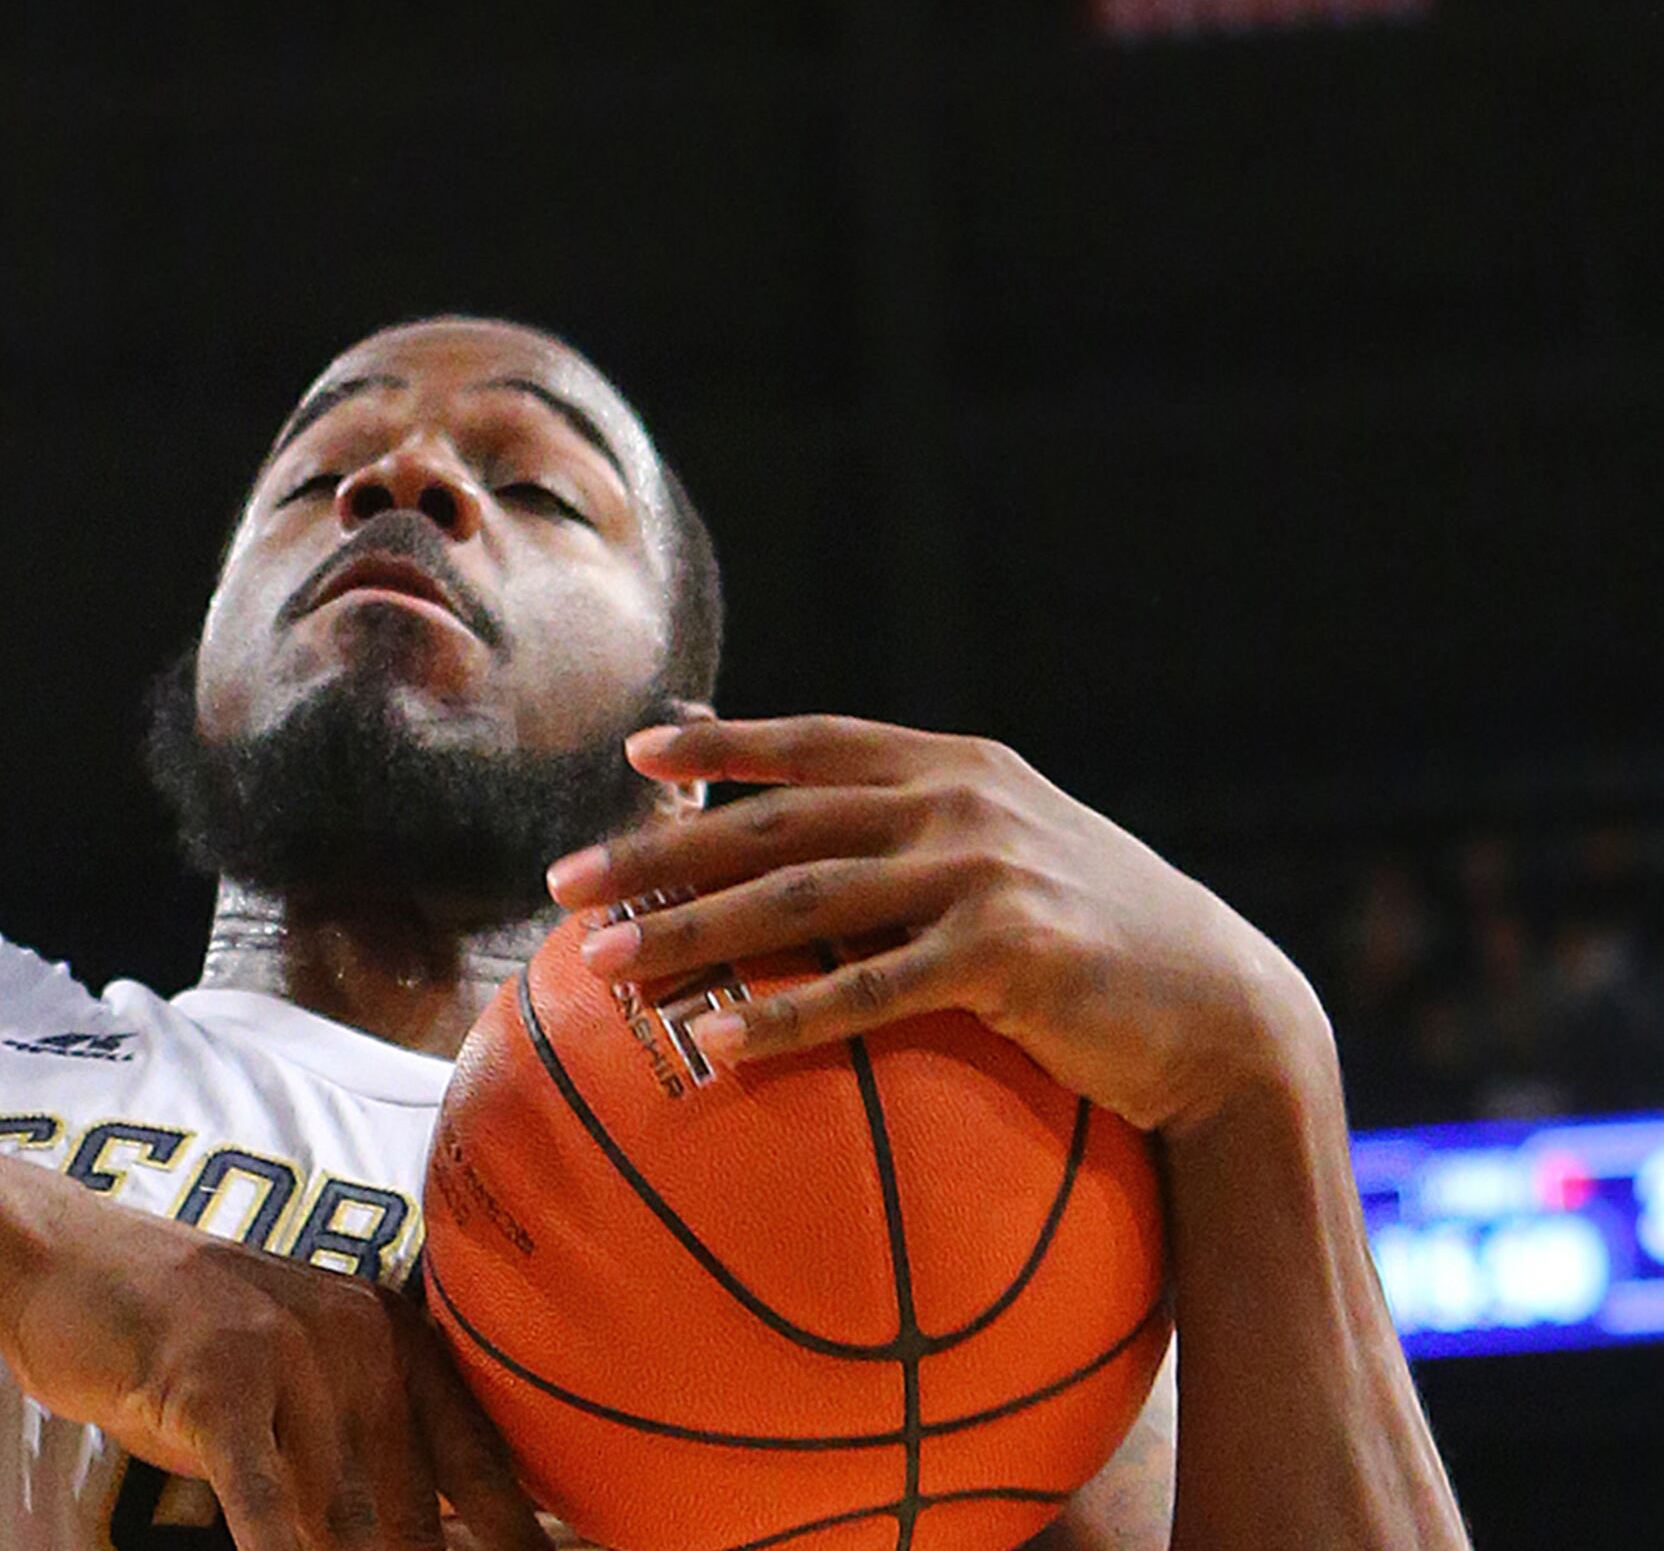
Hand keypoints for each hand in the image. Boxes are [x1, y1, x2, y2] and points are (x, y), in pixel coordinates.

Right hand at [0, 1196, 547, 1550]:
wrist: (57, 1255)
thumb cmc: (178, 1339)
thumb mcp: (288, 1385)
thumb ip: (360, 1457)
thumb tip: (430, 1539)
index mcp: (397, 1338)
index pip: (483, 1469)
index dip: (514, 1541)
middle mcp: (360, 1337)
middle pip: (414, 1512)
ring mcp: (288, 1352)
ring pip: (343, 1514)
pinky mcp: (216, 1377)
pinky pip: (266, 1491)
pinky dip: (283, 1547)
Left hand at [548, 716, 1317, 1133]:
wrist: (1226, 1011)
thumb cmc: (1098, 939)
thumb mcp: (1011, 849)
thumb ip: (916, 824)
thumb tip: (811, 827)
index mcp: (955, 767)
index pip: (810, 743)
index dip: (715, 746)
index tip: (629, 759)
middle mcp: (961, 802)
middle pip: (772, 823)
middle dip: (655, 854)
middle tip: (562, 887)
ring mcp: (984, 872)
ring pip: (799, 900)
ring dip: (688, 934)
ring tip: (601, 967)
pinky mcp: (1008, 955)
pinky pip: (869, 989)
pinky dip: (786, 1018)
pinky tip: (717, 1044)